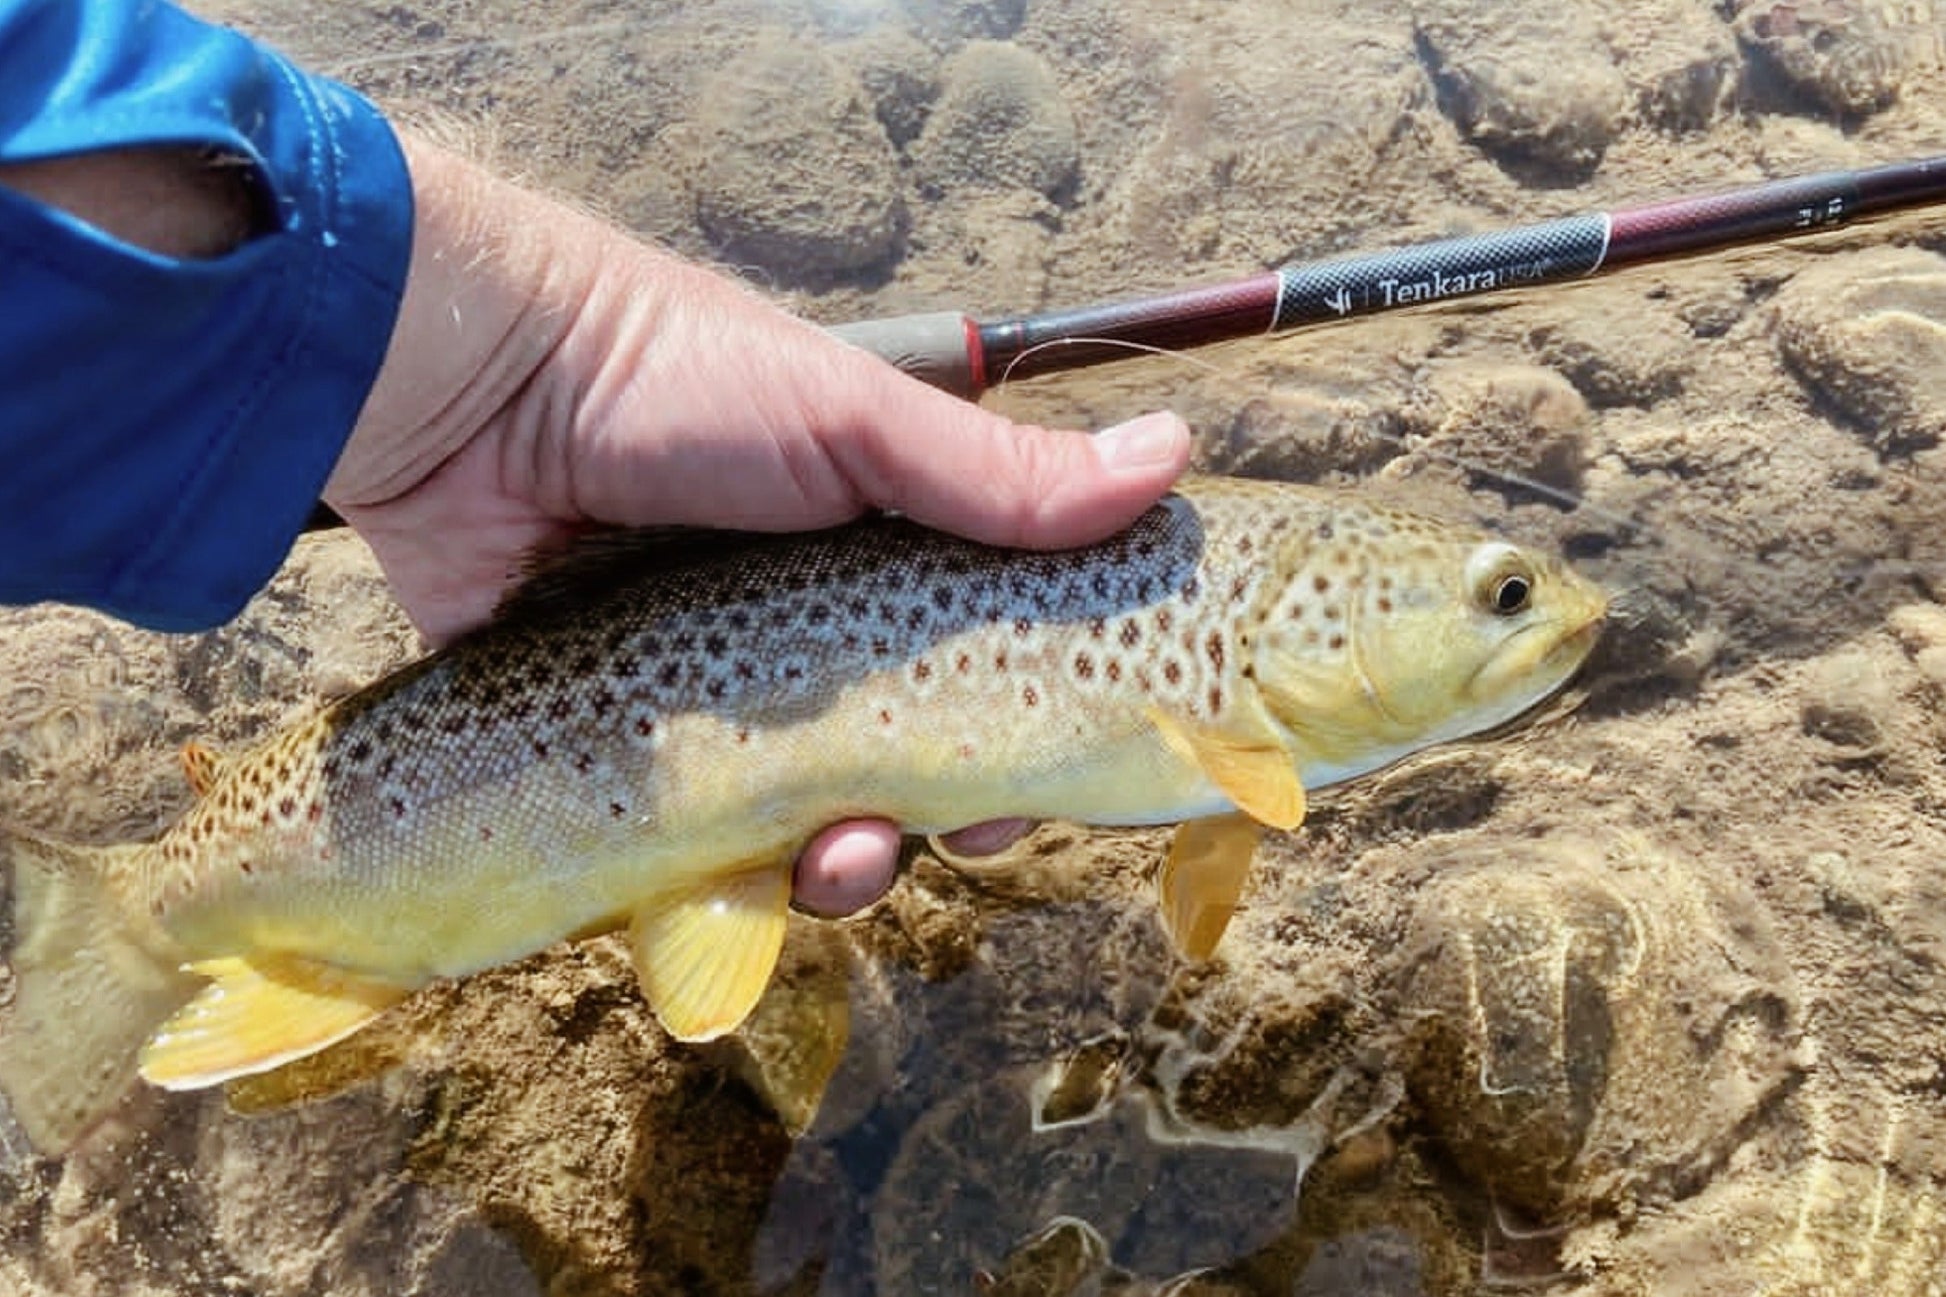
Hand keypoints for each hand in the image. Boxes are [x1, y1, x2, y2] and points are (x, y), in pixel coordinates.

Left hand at [324, 136, 1189, 917]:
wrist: (464, 388)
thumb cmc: (673, 380)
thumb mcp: (853, 423)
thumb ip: (999, 475)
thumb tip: (1173, 454)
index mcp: (868, 561)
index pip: (973, 666)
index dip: (1019, 733)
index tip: (1050, 777)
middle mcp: (794, 637)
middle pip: (894, 763)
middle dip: (932, 819)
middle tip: (944, 836)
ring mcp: (703, 697)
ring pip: (797, 821)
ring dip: (841, 863)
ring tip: (836, 863)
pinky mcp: (613, 743)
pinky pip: (683, 842)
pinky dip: (720, 879)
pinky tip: (737, 888)